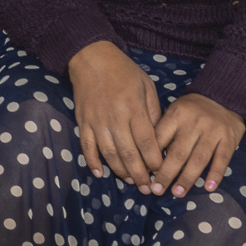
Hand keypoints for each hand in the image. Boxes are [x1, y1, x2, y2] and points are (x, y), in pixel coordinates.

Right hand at [70, 40, 163, 192]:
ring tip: (130, 182)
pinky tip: (100, 173)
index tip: (161, 172)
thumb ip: (154, 113)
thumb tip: (159, 138)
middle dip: (140, 174)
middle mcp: (115, 118)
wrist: (91, 57)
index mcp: (133, 109)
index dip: (155, 162)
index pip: (147, 143)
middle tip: (148, 188)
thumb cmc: (123, 71)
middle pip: (129, 154)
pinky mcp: (83, 121)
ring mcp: (96, 121)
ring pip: (109, 154)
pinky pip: (86, 146)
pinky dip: (92, 162)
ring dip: (120, 171)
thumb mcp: (147, 87)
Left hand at [151, 93, 245, 196]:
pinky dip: (215, 175)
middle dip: (166, 173)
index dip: (151, 158)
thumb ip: (163, 132)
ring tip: (177, 193)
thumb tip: (147, 160)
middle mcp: (194, 123)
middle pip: (178, 152)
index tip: (144, 174)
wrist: (223, 97)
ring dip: (187, 178)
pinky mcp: (229, 139)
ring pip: (198, 159)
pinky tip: (208, 188)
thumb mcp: (174, 112)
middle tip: (157, 190)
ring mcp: (212, 131)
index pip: (160, 138)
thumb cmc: (191, 111)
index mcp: (176, 115)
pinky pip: (222, 160)